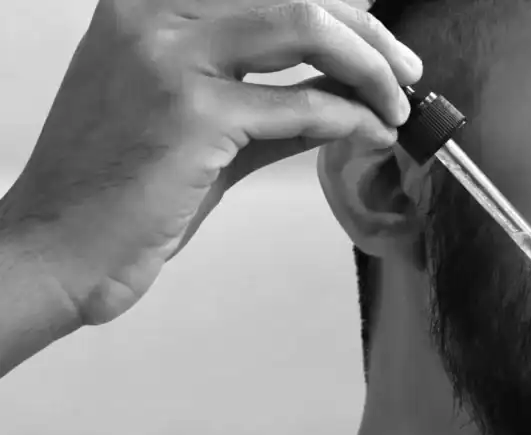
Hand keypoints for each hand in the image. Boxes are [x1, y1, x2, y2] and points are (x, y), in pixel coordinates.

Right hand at [0, 0, 420, 324]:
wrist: (56, 247)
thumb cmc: (120, 190)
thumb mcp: (197, 124)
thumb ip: (268, 100)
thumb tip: (343, 91)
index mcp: (148, 3)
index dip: (337, 8)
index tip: (377, 39)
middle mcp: (153, 13)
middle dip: (368, 34)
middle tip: (407, 72)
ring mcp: (170, 57)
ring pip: (306, 25)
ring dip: (370, 66)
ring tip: (399, 103)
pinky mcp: (192, 113)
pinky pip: (303, 104)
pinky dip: (351, 117)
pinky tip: (371, 134)